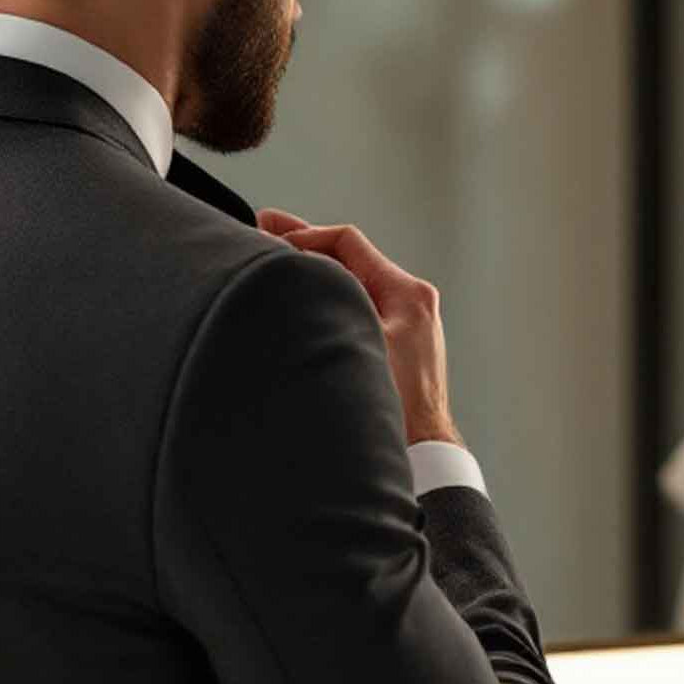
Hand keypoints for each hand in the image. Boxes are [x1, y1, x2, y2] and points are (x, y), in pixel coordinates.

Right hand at [256, 208, 464, 448]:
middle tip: (261, 226)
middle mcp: (410, 303)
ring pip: (349, 284)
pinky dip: (324, 298)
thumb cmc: (394, 409)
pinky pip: (354, 308)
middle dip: (303, 245)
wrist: (422, 457)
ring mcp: (405, 325)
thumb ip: (324, 298)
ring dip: (312, 273)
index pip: (348, 243)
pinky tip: (295, 300)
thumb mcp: (352, 341)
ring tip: (271, 258)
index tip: (270, 239)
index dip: (305, 235)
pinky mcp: (395, 347)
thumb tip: (289, 266)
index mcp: (408, 295)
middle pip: (348, 260)